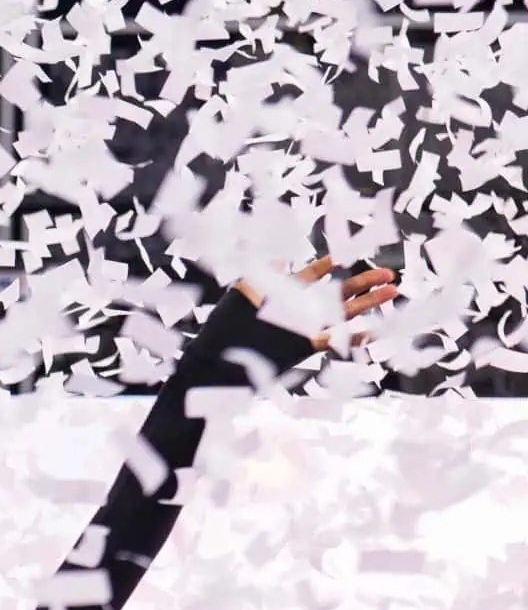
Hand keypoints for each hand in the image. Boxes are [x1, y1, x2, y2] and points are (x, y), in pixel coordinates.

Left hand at [236, 256, 399, 353]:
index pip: (314, 273)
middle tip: (390, 274)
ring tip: (393, 292)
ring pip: (343, 314)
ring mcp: (305, 328)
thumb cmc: (224, 326)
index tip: (352, 252)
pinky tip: (373, 332)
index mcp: (286, 293)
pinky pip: (333, 342)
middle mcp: (300, 310)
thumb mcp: (242, 294)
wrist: (218, 358)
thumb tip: (283, 259)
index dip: (332, 262)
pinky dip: (353, 338)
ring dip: (368, 303)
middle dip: (365, 283)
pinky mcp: (304, 346)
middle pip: (339, 292)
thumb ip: (264, 275)